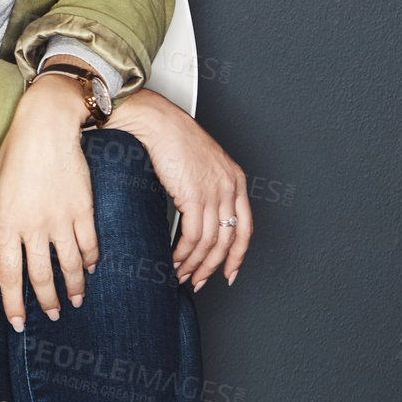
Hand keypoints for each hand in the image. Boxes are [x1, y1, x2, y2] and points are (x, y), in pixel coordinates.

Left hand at [0, 75, 97, 330]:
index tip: (19, 323)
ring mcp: (60, 219)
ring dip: (74, 288)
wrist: (47, 127)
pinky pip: (89, 244)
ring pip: (69, 266)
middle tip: (54, 315)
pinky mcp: (83, 209)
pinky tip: (89, 268)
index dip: (13, 303)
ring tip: (76, 300)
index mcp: (7, 224)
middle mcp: (33, 226)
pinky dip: (90, 260)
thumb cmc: (17, 154)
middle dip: (47, 302)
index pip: (8, 275)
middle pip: (41, 276)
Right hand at [104, 88, 251, 288]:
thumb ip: (206, 187)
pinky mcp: (194, 196)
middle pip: (229, 241)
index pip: (245, 229)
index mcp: (235, 180)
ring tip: (181, 273)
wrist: (156, 121)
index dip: (238, 256)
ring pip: (210, 243)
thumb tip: (196, 215)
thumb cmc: (170, 136)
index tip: (229, 272)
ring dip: (195, 264)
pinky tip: (174, 259)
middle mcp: (229, 188)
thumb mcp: (199, 163)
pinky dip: (183, 253)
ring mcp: (214, 193)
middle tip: (199, 280)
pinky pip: (193, 237)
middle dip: (213, 266)